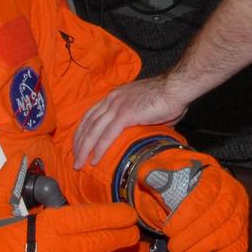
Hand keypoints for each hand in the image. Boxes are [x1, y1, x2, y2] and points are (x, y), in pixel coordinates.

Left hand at [73, 75, 189, 168]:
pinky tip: (95, 159)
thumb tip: (141, 136)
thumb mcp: (146, 109)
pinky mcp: (125, 114)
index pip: (91, 114)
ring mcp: (118, 106)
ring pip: (94, 130)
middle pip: (88, 123)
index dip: (83, 131)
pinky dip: (99, 148)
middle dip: (79, 142)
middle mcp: (112, 99)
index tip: (78, 145)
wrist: (177, 88)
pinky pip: (107, 134)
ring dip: (84, 149)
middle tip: (75, 159)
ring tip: (79, 163)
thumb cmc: (168, 98)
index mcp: (116, 96)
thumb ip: (139, 121)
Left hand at [134, 149, 247, 251]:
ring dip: (203, 248)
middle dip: (192, 235)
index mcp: (213, 174)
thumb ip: (153, 173)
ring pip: (229, 233)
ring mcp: (239, 212)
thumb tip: (148, 174)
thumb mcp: (161, 172)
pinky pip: (239, 247)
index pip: (206, 192)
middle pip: (218, 215)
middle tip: (172, 245)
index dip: (187, 213)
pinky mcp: (241, 232)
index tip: (168, 229)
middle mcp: (231, 191)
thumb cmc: (173, 183)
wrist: (186, 189)